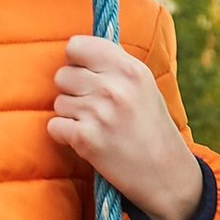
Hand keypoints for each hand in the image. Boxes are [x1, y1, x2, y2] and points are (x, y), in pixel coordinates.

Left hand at [49, 35, 204, 219]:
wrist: (166, 174)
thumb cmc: (151, 127)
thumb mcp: (143, 86)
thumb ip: (114, 65)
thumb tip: (77, 48)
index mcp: (130, 69)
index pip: (76, 46)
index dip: (76, 61)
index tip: (85, 74)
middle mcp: (114, 87)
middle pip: (62, 75)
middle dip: (72, 91)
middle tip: (94, 107)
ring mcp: (99, 113)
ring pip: (58, 102)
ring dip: (71, 115)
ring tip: (97, 126)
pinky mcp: (86, 139)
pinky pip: (54, 126)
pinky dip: (65, 136)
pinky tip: (87, 140)